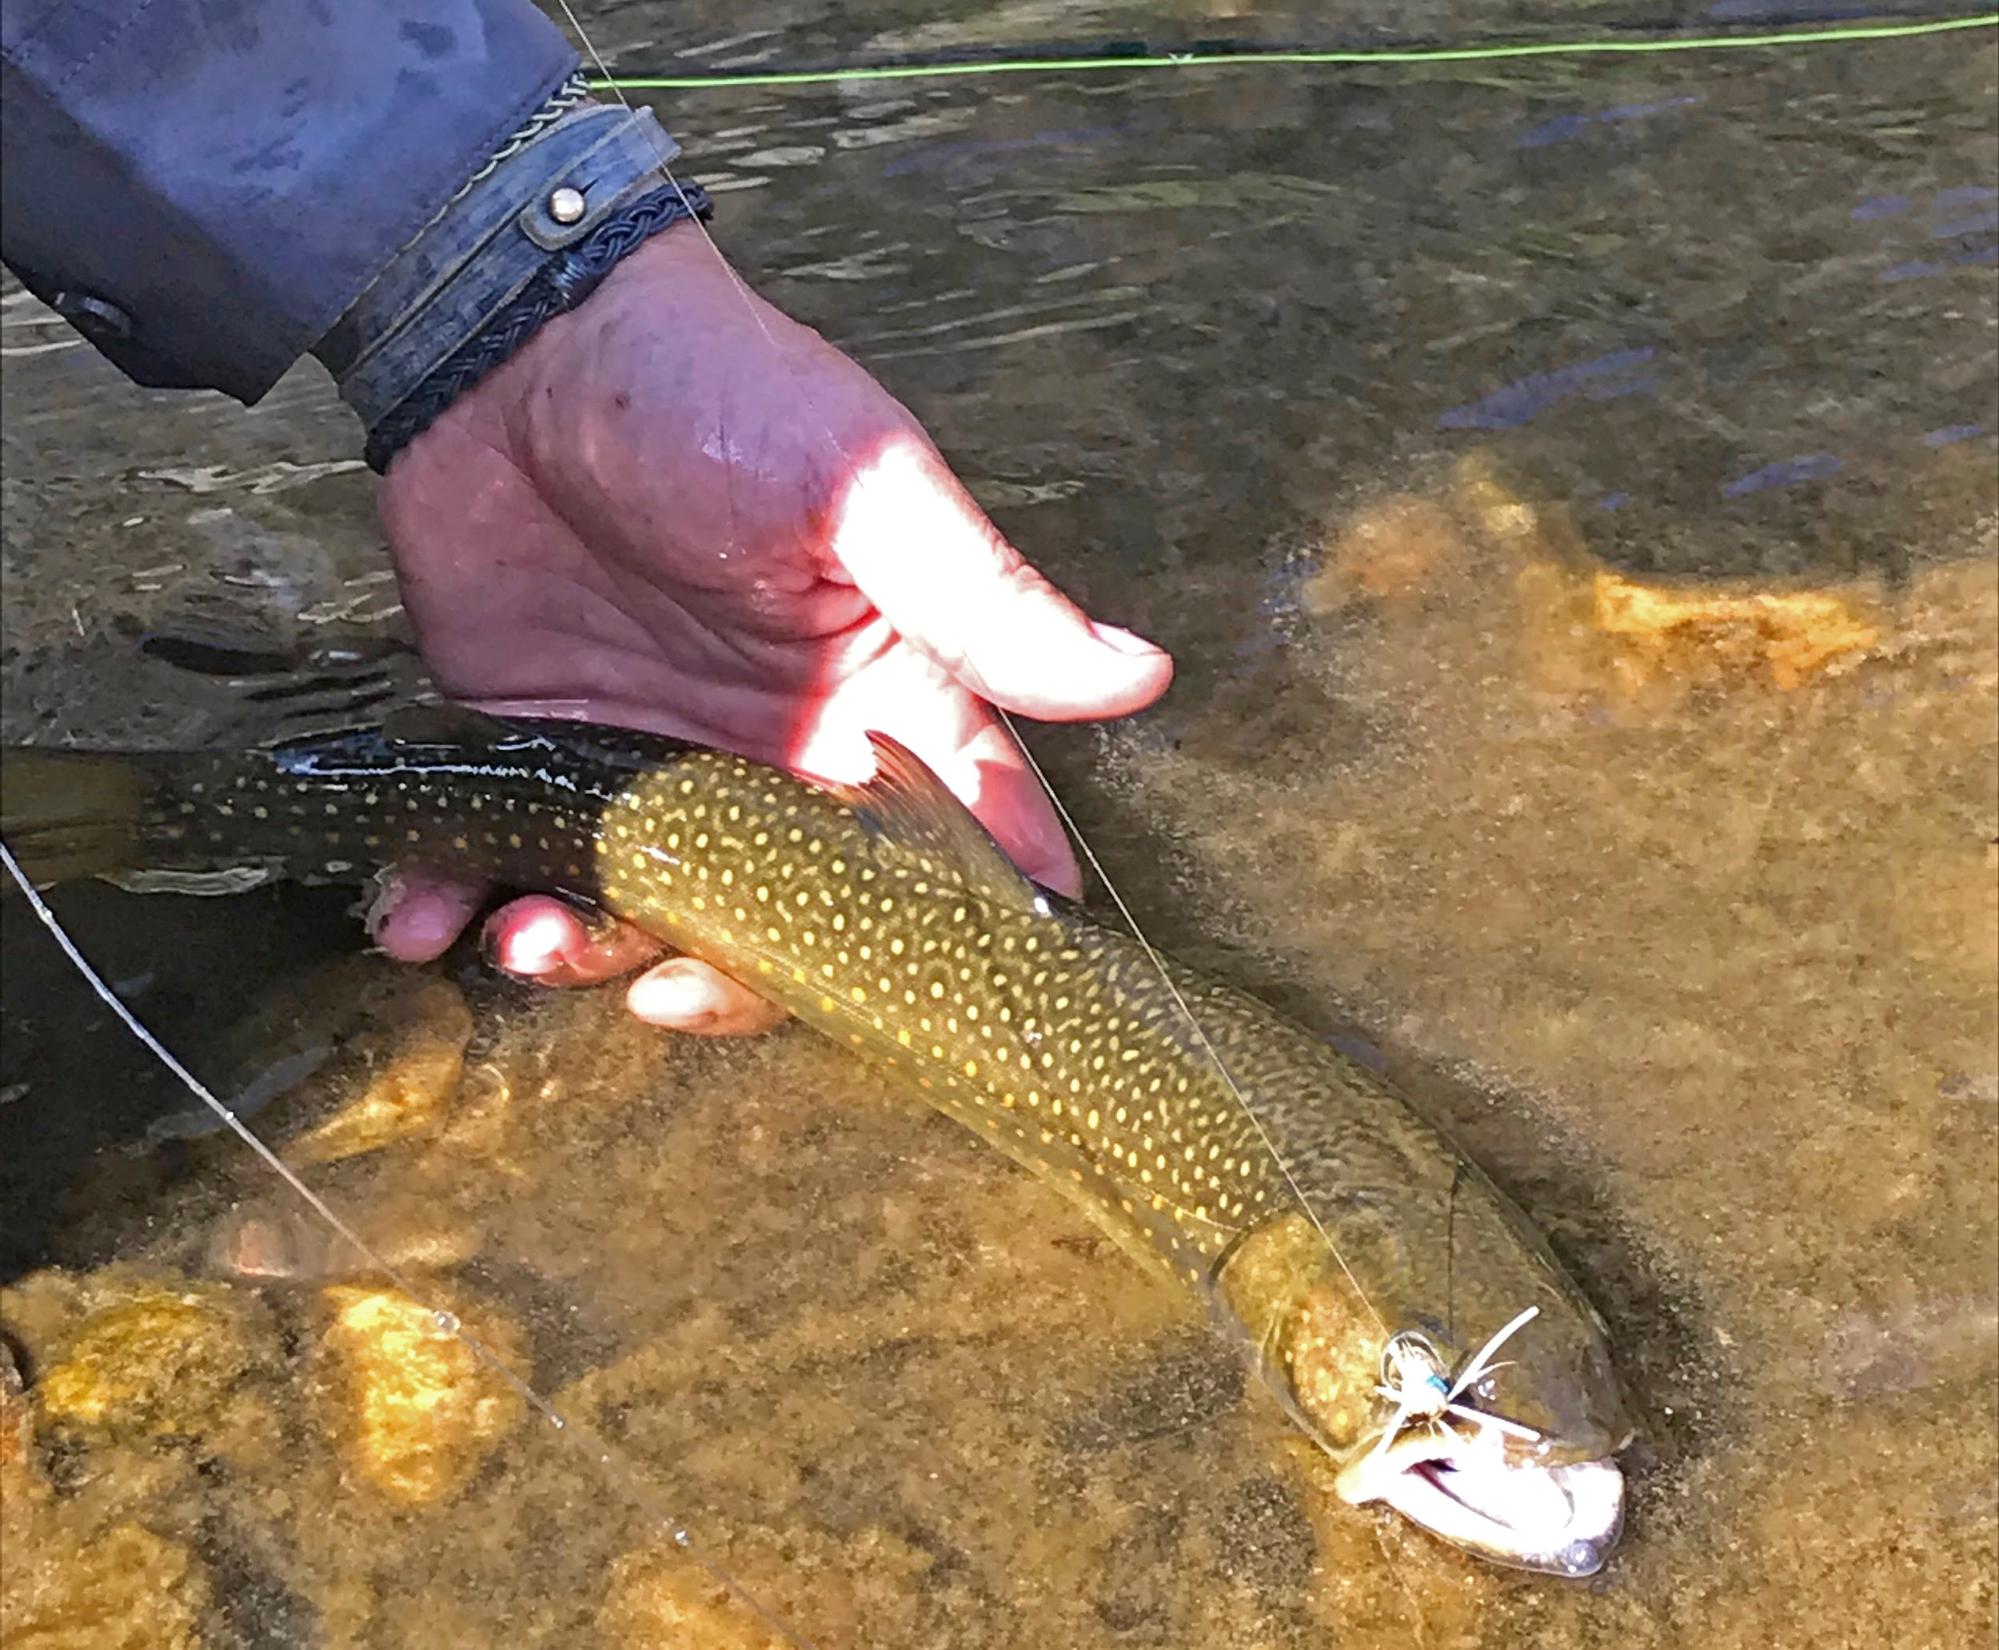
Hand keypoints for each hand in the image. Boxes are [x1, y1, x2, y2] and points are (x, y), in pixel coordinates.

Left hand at [367, 225, 1171, 1033]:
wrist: (518, 339)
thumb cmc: (719, 392)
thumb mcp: (867, 492)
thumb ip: (983, 598)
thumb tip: (1139, 675)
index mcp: (880, 700)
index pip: (954, 836)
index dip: (960, 928)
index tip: (948, 1013)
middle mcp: (774, 754)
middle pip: (785, 920)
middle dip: (730, 980)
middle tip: (665, 988)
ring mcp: (651, 762)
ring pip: (644, 912)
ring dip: (590, 954)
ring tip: (529, 939)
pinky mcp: (539, 750)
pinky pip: (512, 857)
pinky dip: (465, 901)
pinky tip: (428, 914)